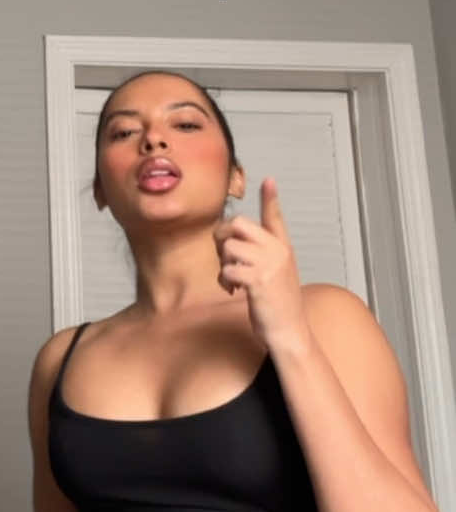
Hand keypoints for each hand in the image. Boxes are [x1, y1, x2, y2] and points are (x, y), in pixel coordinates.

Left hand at [213, 178, 307, 346]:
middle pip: (239, 224)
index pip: (275, 217)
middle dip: (222, 238)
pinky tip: (232, 290)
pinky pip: (228, 269)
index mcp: (283, 248)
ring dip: (223, 264)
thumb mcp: (276, 274)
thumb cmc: (278, 304)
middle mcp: (278, 251)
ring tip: (232, 279)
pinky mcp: (258, 280)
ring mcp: (269, 265)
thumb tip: (233, 244)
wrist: (289, 330)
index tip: (269, 180)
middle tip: (225, 257)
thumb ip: (261, 256)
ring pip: (229, 247)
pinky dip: (224, 281)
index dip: (271, 199)